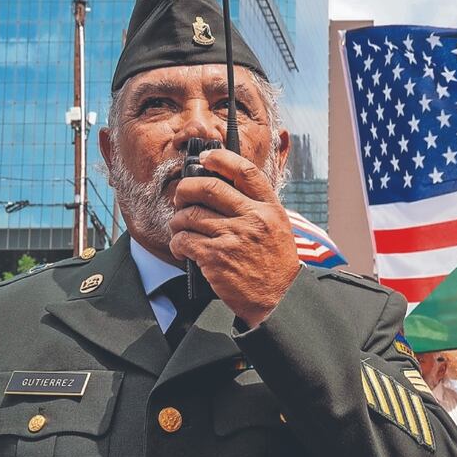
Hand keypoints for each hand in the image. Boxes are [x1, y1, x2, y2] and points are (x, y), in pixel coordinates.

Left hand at [170, 149, 298, 327]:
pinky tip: (182, 248)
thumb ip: (255, 206)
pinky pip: (184, 240)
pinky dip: (177, 243)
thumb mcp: (276, 226)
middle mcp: (253, 218)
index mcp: (269, 208)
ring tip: (180, 228)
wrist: (279, 298)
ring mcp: (234, 237)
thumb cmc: (275, 262)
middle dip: (186, 189)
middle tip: (181, 197)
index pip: (245, 171)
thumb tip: (221, 186)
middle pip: (208, 187)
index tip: (205, 158)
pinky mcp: (216, 257)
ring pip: (190, 215)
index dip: (221, 159)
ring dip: (178, 221)